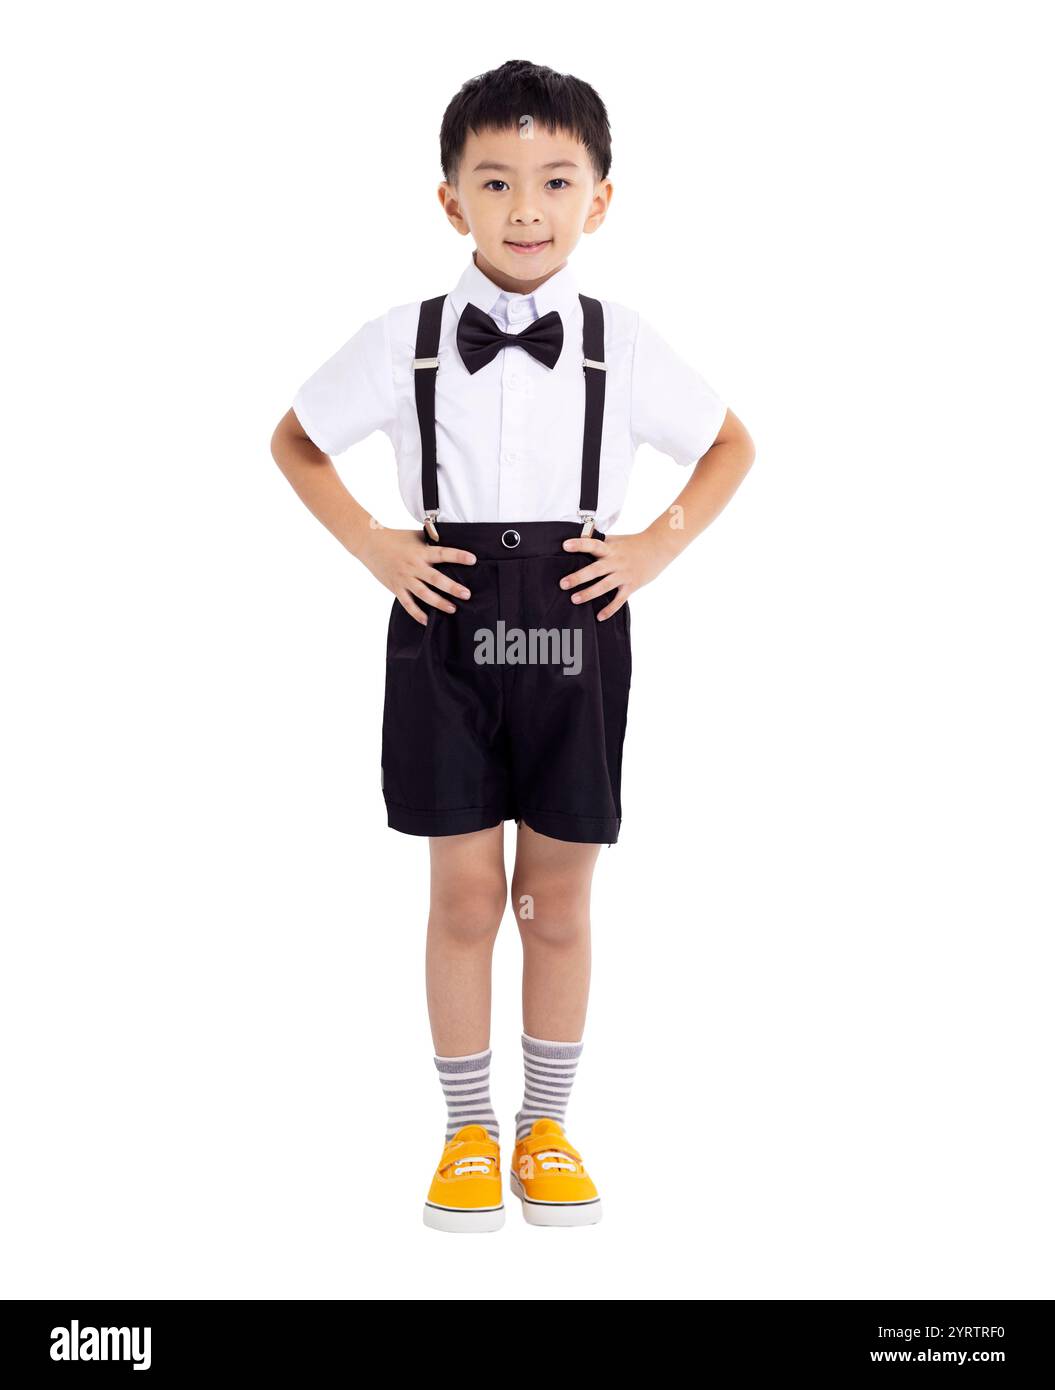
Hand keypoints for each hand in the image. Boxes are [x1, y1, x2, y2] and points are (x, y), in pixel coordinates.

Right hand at [357, 527, 476, 625]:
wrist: (369, 543)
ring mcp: (405, 579)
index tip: (473, 560)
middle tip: (466, 594)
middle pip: (436, 579)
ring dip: (439, 602)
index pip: (443, 553)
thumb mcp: (415, 535)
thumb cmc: (395, 538)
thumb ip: (431, 540)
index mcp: (421, 552)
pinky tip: (427, 621)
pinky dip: (417, 613)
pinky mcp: (396, 588)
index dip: (458, 556)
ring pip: (424, 594)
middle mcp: (414, 566)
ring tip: (452, 609)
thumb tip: (450, 539)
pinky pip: (408, 604)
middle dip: (452, 587)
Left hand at [559, 531, 671, 619]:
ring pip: (605, 586)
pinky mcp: (632, 585)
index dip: (579, 544)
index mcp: (611, 548)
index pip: (593, 544)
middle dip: (579, 577)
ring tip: (575, 599)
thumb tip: (581, 536)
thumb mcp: (616, 539)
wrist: (659, 547)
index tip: (565, 546)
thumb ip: (600, 540)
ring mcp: (624, 574)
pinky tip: (599, 617)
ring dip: (589, 593)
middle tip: (563, 583)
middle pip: (596, 569)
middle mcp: (616, 561)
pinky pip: (620, 600)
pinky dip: (610, 609)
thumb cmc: (634, 543)